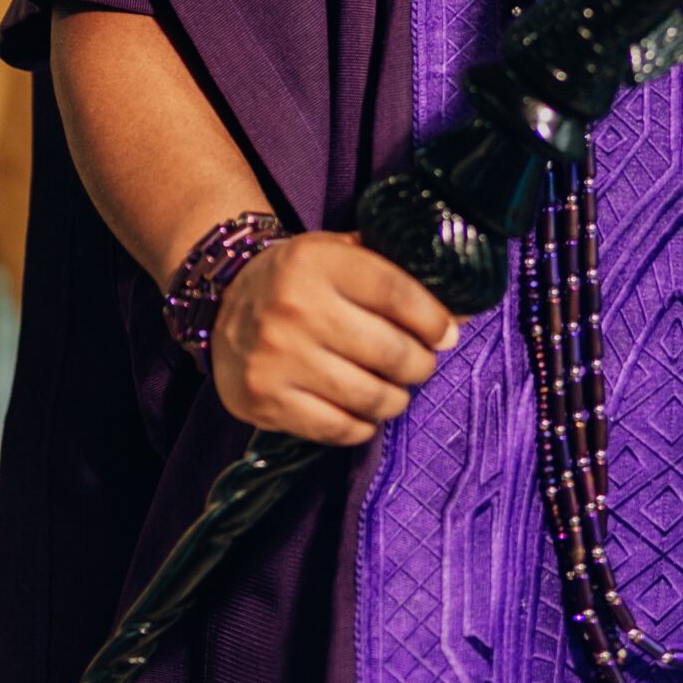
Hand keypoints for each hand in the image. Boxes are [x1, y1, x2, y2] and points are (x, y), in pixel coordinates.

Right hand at [209, 229, 459, 444]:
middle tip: (422, 365)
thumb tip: (460, 316)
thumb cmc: (300, 279)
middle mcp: (295, 309)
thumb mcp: (341, 253)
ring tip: (396, 390)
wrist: (222, 301)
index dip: (433, 320)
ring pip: (369, 396)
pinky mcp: (264, 399)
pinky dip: (362, 425)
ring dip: (396, 398)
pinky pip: (336, 428)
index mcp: (318, 262)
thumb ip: (397, 274)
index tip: (445, 334)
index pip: (397, 294)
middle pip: (390, 351)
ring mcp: (276, 358)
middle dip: (420, 365)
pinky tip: (364, 412)